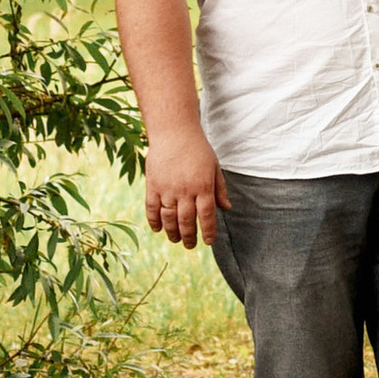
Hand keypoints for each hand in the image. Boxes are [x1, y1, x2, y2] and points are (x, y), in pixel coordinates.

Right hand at [145, 127, 227, 248]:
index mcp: (203, 187)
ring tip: (175, 239)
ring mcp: (167, 189)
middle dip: (189, 237)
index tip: (208, 242)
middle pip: (186, 222)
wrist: (174, 132)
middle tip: (190, 245)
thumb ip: (219, 189)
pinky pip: (152, 208)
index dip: (207, 232)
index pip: (206, 216)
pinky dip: (154, 221)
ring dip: (172, 232)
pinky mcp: (152, 185)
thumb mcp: (214, 167)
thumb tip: (227, 209)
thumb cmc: (198, 149)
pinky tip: (158, 228)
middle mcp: (185, 191)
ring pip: (169, 218)